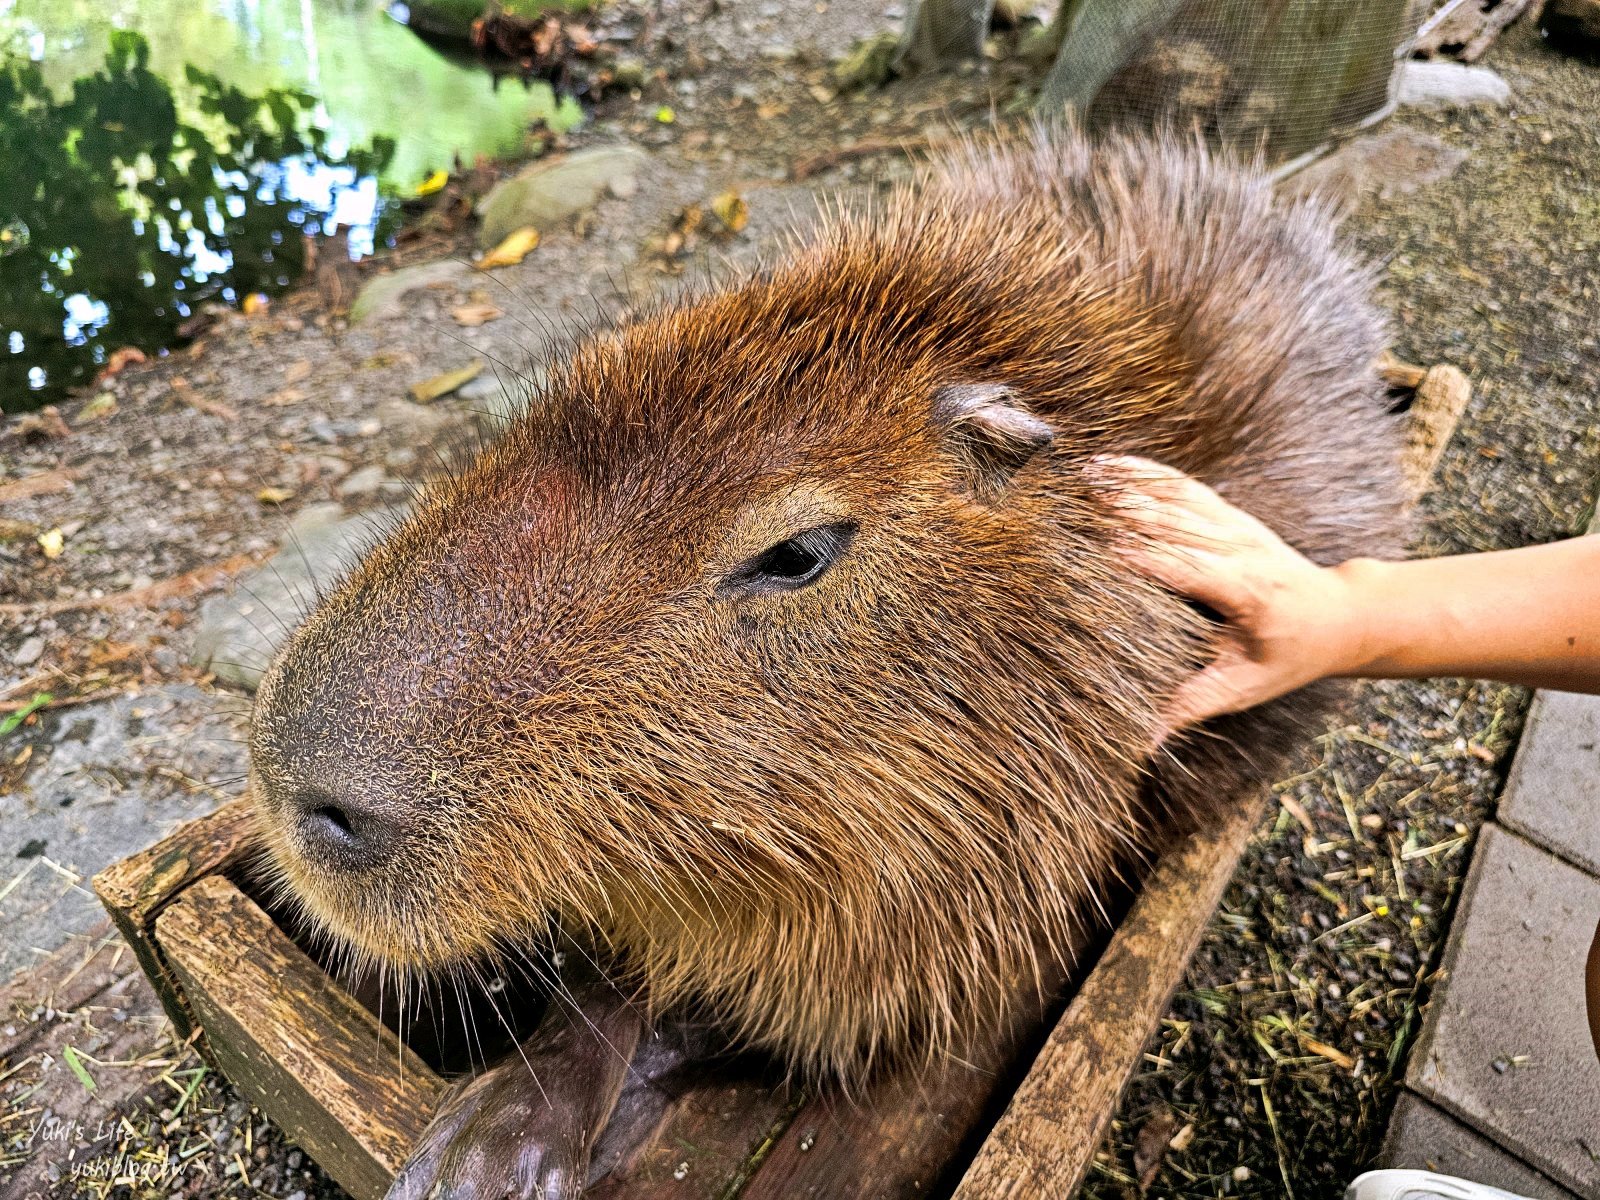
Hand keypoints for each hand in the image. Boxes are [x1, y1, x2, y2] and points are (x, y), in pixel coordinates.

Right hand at [1091, 456, 1374, 738]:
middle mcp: (1240, 548)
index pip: (1188, 567)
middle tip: (1066, 507)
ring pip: (1174, 496)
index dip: (1144, 558)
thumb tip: (1143, 741)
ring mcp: (1235, 525)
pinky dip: (1144, 472)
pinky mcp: (1228, 513)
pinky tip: (1108, 464)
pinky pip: (1182, 485)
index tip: (1097, 553)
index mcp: (1245, 590)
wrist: (1339, 613)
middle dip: (1121, 513)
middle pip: (1173, 522)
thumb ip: (1191, 706)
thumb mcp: (1244, 687)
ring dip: (1126, 486)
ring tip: (1077, 479)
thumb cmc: (1289, 655)